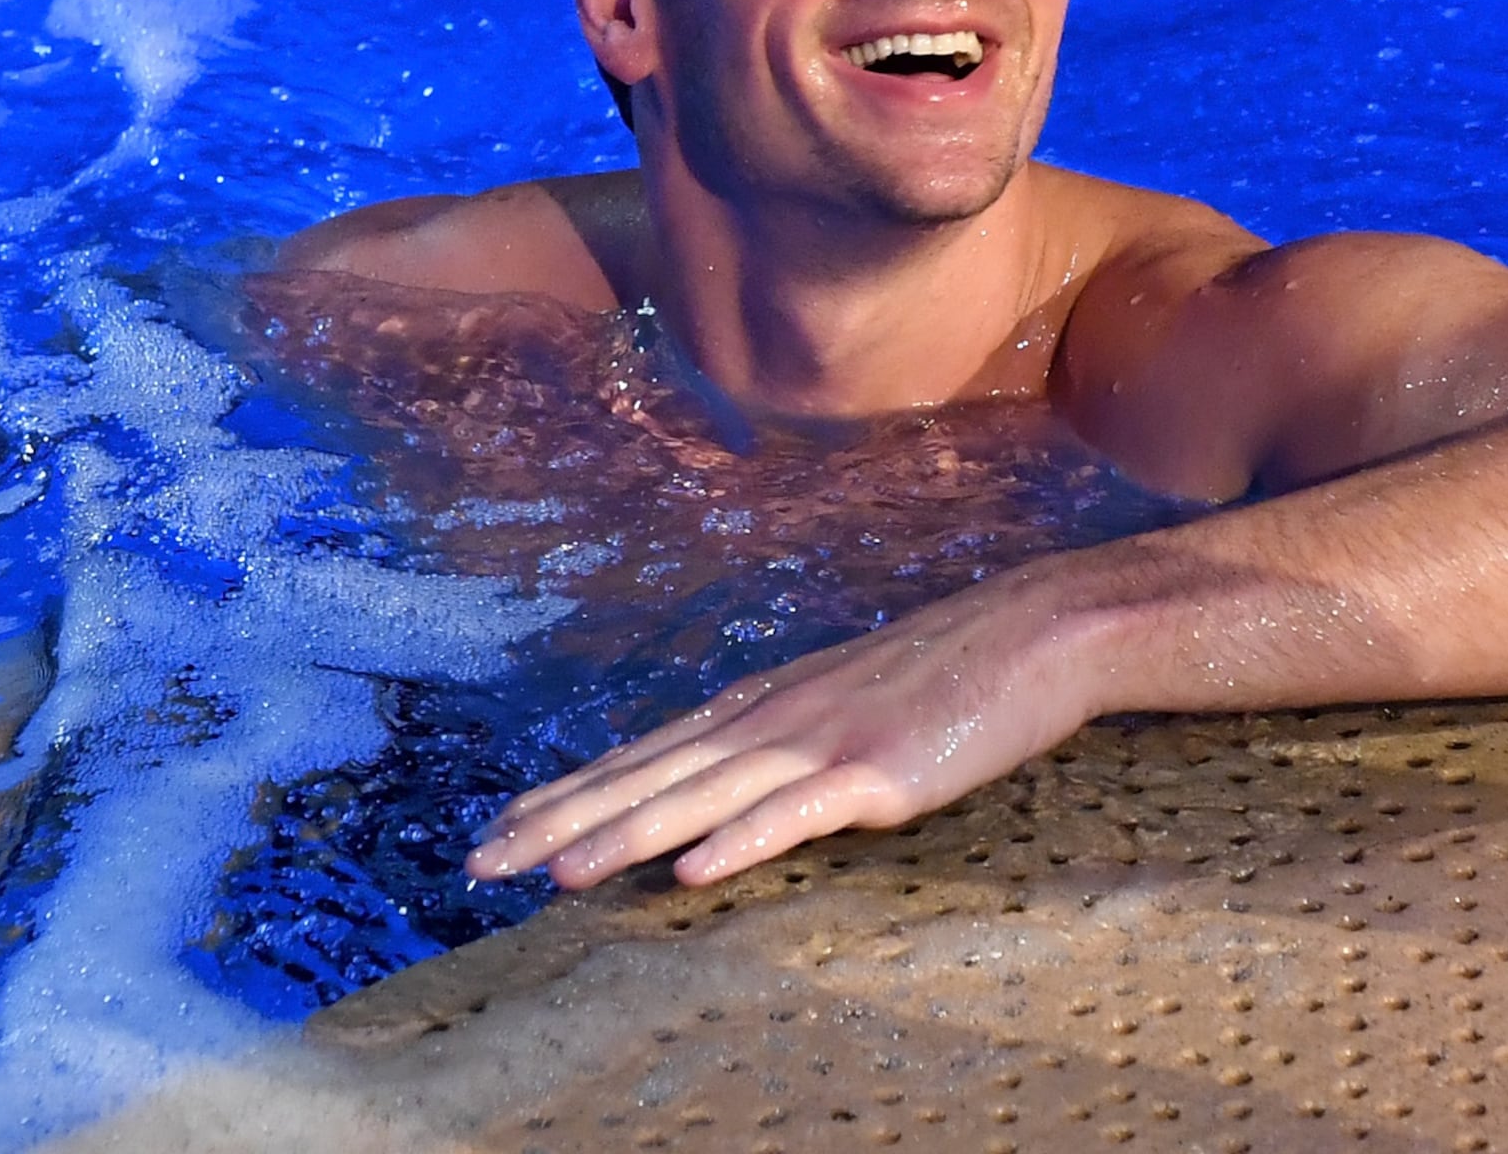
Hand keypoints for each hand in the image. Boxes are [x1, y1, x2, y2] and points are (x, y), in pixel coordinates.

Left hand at [466, 559, 1101, 889]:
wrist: (1029, 633)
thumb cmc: (935, 676)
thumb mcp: (832, 706)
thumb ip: (770, 746)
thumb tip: (707, 793)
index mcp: (752, 710)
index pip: (635, 760)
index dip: (560, 797)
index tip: (493, 833)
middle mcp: (766, 722)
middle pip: (643, 779)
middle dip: (556, 823)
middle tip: (478, 865)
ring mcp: (818, 744)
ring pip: (698, 797)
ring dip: (622, 836)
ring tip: (555, 874)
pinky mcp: (876, 771)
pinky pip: (795, 813)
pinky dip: (739, 841)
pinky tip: (691, 870)